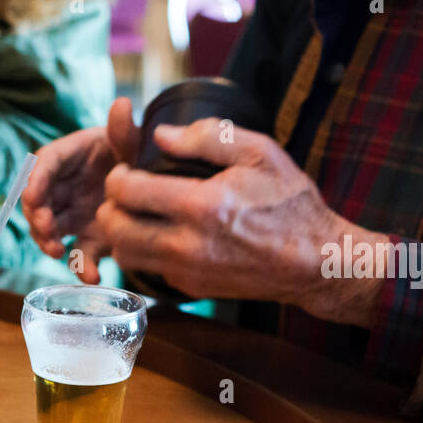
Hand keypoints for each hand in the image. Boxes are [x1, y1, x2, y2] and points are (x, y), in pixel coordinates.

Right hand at [22, 97, 139, 283]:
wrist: (149, 181)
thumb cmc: (133, 152)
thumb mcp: (132, 140)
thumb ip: (125, 128)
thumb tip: (122, 105)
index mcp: (68, 158)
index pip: (43, 166)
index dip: (34, 181)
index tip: (32, 196)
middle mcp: (63, 188)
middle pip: (38, 203)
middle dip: (37, 218)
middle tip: (48, 229)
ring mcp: (72, 215)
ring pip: (50, 232)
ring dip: (49, 243)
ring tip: (60, 252)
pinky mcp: (88, 238)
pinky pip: (79, 255)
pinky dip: (82, 268)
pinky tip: (92, 276)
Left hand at [95, 119, 388, 326]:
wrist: (313, 262)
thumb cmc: (290, 203)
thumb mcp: (260, 153)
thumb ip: (208, 136)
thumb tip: (160, 134)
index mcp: (201, 205)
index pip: (127, 192)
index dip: (117, 176)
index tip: (127, 169)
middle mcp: (187, 244)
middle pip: (115, 229)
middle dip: (110, 206)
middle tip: (124, 193)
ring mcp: (186, 271)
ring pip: (124, 256)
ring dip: (120, 233)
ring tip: (136, 214)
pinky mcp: (190, 288)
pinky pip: (149, 269)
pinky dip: (144, 251)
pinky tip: (162, 232)